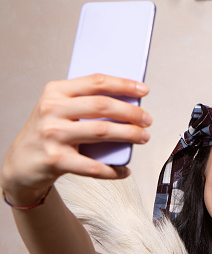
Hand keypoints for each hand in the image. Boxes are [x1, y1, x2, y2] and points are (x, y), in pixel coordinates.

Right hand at [0, 74, 151, 205]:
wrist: (20, 163)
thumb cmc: (48, 132)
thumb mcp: (59, 109)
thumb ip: (85, 103)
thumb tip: (129, 103)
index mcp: (55, 91)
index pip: (96, 82)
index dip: (124, 85)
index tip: (144, 90)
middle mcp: (52, 109)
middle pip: (102, 106)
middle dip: (132, 113)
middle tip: (148, 120)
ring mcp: (53, 135)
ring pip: (102, 132)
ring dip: (129, 135)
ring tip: (143, 137)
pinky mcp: (56, 159)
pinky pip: (93, 166)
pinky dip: (113, 170)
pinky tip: (124, 170)